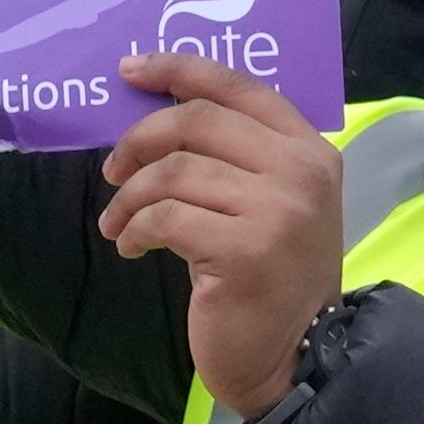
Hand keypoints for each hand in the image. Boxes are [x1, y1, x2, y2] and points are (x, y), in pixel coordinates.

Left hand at [99, 51, 341, 416]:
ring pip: (174, 172)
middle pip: (198, 122)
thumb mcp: (277, 204)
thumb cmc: (274, 277)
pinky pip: (165, 218)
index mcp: (310, 149)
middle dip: (140, 140)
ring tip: (118, 224)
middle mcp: (301, 170)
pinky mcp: (244, 250)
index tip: (130, 70)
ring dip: (129, 197)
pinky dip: (134, 230)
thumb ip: (243, 159)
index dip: (180, 70)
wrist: (295, 352)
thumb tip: (161, 121)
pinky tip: (132, 247)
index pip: (241, 88)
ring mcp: (278, 209)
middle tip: (112, 170)